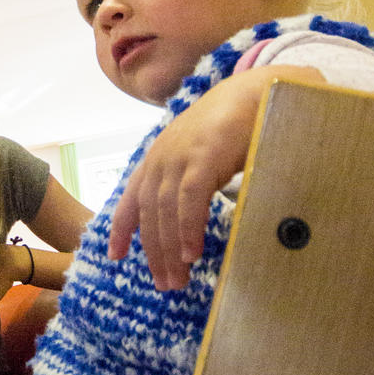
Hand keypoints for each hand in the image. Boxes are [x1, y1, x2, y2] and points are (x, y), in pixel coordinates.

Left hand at [108, 66, 323, 289]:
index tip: (115, 256)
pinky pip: (188, 200)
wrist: (259, 91)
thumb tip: (190, 218)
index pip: (132, 198)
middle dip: (154, 253)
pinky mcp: (201, 156)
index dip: (121, 228)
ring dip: (170, 250)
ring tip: (179, 279)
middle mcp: (161, 157)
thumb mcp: (202, 155)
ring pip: (165, 212)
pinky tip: (192, 253)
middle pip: (149, 214)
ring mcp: (179, 156)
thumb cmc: (236, 126)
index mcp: (158, 158)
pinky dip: (187, 229)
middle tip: (166, 284)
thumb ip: (190, 181)